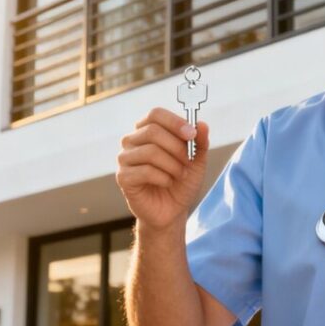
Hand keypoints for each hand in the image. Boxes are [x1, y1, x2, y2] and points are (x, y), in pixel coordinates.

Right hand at [117, 107, 210, 230]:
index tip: (191, 134)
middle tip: (188, 161)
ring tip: (179, 175)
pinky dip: (163, 178)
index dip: (174, 122)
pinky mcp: (123, 177)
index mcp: (147, 130)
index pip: (155, 114)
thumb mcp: (197, 161)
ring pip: (150, 152)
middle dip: (177, 147)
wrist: (172, 210)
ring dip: (172, 165)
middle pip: (152, 131)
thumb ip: (199, 142)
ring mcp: (125, 158)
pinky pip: (145, 171)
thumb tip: (201, 124)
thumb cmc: (181, 182)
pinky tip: (167, 183)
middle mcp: (132, 140)